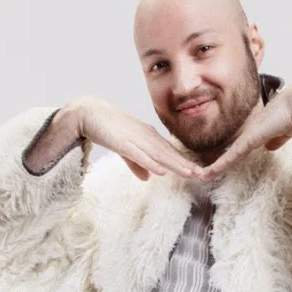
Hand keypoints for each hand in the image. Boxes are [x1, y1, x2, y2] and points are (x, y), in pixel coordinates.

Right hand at [67, 98, 208, 183]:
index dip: (183, 162)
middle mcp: (146, 136)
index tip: (197, 172)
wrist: (90, 113)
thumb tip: (148, 178)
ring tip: (189, 174)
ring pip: (159, 155)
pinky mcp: (123, 143)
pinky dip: (151, 163)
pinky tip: (161, 170)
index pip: (169, 152)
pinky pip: (139, 155)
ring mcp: (135, 139)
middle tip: (202, 175)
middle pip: (169, 153)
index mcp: (148, 137)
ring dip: (174, 165)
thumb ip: (137, 164)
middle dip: (185, 164)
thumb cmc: (108, 129)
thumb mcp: (125, 149)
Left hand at [199, 76, 291, 177]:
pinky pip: (230, 157)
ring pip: (226, 157)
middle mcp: (250, 133)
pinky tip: (206, 175)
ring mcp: (248, 136)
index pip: (241, 148)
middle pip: (230, 152)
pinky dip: (218, 167)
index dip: (231, 157)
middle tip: (203, 173)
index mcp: (258, 132)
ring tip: (200, 177)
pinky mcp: (249, 140)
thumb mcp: (286, 132)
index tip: (222, 165)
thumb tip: (270, 147)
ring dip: (213, 168)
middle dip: (217, 163)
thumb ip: (277, 140)